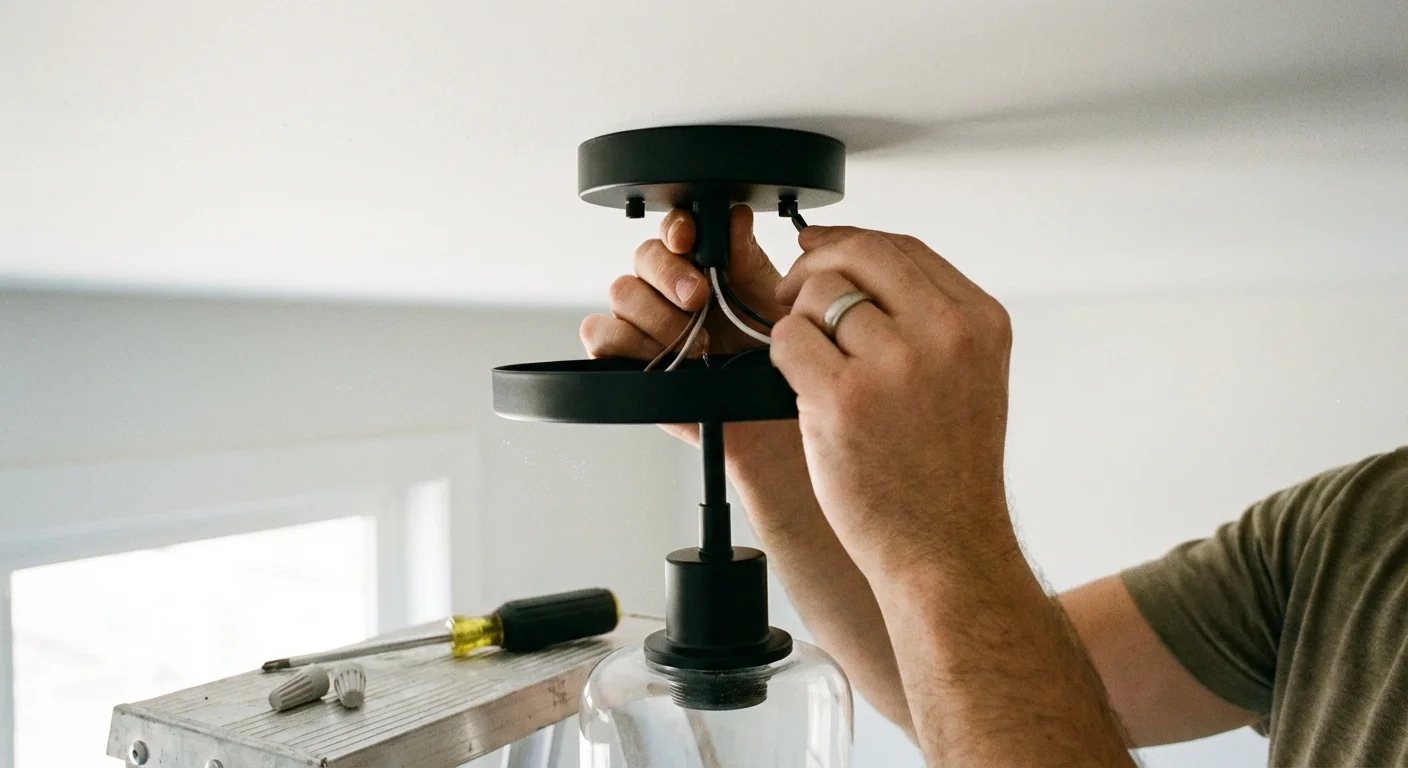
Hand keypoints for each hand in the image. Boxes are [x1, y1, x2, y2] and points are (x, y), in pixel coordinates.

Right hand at [580, 205, 789, 451]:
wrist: (766, 415)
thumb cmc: (771, 357)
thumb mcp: (770, 302)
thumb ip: (747, 258)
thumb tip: (733, 215)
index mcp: (702, 266)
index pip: (675, 230)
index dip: (676, 228)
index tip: (689, 239)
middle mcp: (666, 290)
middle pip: (643, 256)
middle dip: (670, 274)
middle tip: (699, 300)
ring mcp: (643, 323)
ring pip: (621, 292)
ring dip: (657, 315)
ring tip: (696, 345)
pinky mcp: (624, 359)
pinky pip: (599, 334)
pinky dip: (625, 341)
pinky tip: (662, 356)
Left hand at [770, 226, 1015, 581]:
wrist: (947, 549)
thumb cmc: (948, 472)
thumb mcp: (969, 376)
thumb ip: (928, 318)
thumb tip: (856, 262)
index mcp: (980, 322)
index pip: (904, 248)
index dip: (850, 242)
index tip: (820, 249)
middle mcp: (945, 335)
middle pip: (858, 255)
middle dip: (813, 265)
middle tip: (791, 294)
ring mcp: (895, 364)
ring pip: (816, 297)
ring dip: (800, 326)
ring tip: (816, 370)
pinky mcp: (844, 398)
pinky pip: (789, 339)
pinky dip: (783, 358)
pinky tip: (803, 389)